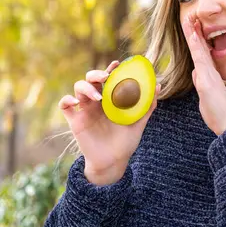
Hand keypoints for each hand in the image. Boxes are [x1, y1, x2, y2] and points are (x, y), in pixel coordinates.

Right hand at [58, 60, 159, 184]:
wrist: (113, 162)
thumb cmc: (126, 142)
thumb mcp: (139, 123)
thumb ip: (147, 106)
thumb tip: (159, 86)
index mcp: (111, 99)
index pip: (109, 78)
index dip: (111, 69)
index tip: (118, 64)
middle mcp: (97, 101)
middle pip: (91, 79)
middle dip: (96, 74)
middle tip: (105, 77)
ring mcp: (85, 110)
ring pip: (78, 88)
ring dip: (86, 87)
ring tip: (98, 97)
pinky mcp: (75, 121)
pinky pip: (65, 106)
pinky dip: (66, 100)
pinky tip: (76, 103)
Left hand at [182, 13, 225, 135]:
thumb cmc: (218, 113)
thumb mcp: (205, 97)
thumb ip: (201, 84)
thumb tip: (196, 73)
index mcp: (208, 75)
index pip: (200, 53)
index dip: (195, 39)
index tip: (191, 26)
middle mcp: (210, 72)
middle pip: (199, 47)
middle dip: (194, 31)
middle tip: (189, 16)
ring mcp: (209, 74)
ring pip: (199, 49)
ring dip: (194, 34)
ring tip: (189, 19)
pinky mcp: (209, 79)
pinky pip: (201, 59)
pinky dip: (197, 46)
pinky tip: (193, 36)